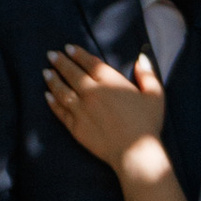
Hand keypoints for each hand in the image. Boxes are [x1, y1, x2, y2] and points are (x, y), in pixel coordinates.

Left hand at [46, 41, 162, 166]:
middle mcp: (92, 92)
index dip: (78, 54)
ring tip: (46, 72)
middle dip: (60, 62)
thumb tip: (141, 58)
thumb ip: (148, 74)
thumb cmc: (147, 123)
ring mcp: (81, 110)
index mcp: (110, 81)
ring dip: (53, 80)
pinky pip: (60, 111)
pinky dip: (52, 102)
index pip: (89, 62)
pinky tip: (47, 96)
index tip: (68, 48)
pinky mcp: (75, 127)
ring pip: (62, 91)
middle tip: (51, 55)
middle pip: (72, 73)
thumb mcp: (155, 95)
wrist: (135, 152)